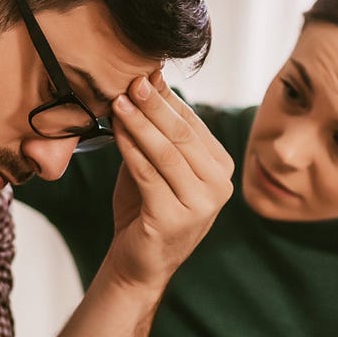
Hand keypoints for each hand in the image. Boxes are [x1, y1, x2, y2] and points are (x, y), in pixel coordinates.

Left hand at [103, 73, 234, 289]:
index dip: (166, 98)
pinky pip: (149, 175)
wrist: (138, 262)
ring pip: (166, 153)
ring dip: (139, 124)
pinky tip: (116, 132)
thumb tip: (148, 79)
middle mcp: (219, 186)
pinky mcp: (175, 219)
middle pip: (182, 135)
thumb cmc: (145, 208)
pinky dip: (130, 149)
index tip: (142, 74)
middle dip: (154, 105)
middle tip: (131, 80)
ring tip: (118, 101)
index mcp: (221, 168)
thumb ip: (155, 130)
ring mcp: (201, 205)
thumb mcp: (154, 163)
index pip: (192, 124)